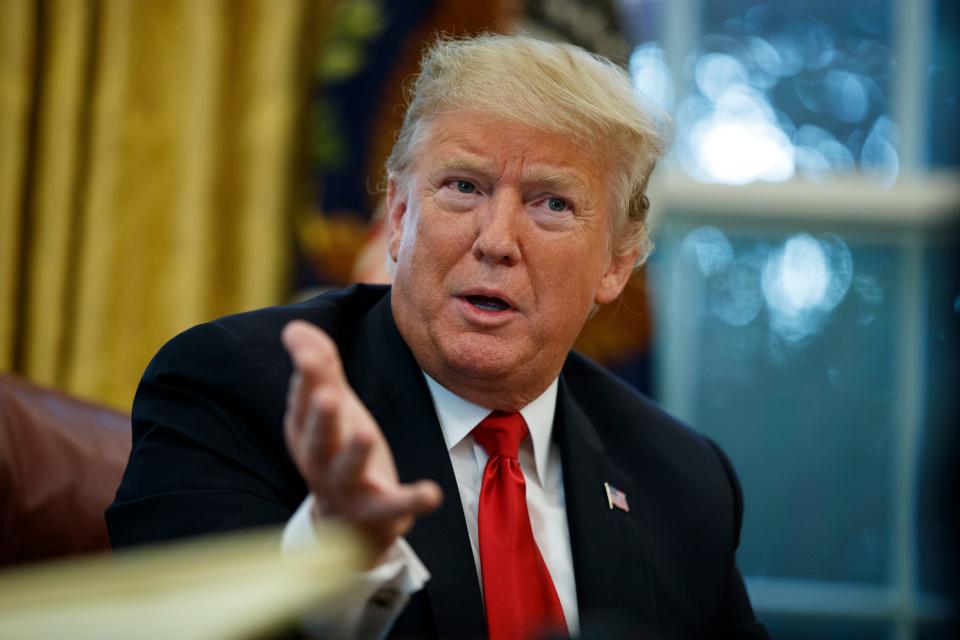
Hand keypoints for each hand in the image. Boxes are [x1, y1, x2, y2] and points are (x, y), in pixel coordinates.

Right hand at [281, 320, 442, 559]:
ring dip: (355, 453)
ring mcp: (347, 488)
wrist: (350, 522)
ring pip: (347, 472)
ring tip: (365, 433)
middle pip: (318, 439)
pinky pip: (393, 506)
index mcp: (306, 430)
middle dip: (322, 417)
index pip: (305, 400)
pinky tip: (432, 493)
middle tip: (328, 394)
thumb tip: (294, 327)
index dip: (308, 376)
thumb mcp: (331, 406)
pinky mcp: (378, 509)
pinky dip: (410, 501)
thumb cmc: (338, 448)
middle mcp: (320, 460)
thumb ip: (319, 367)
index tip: (308, 351)